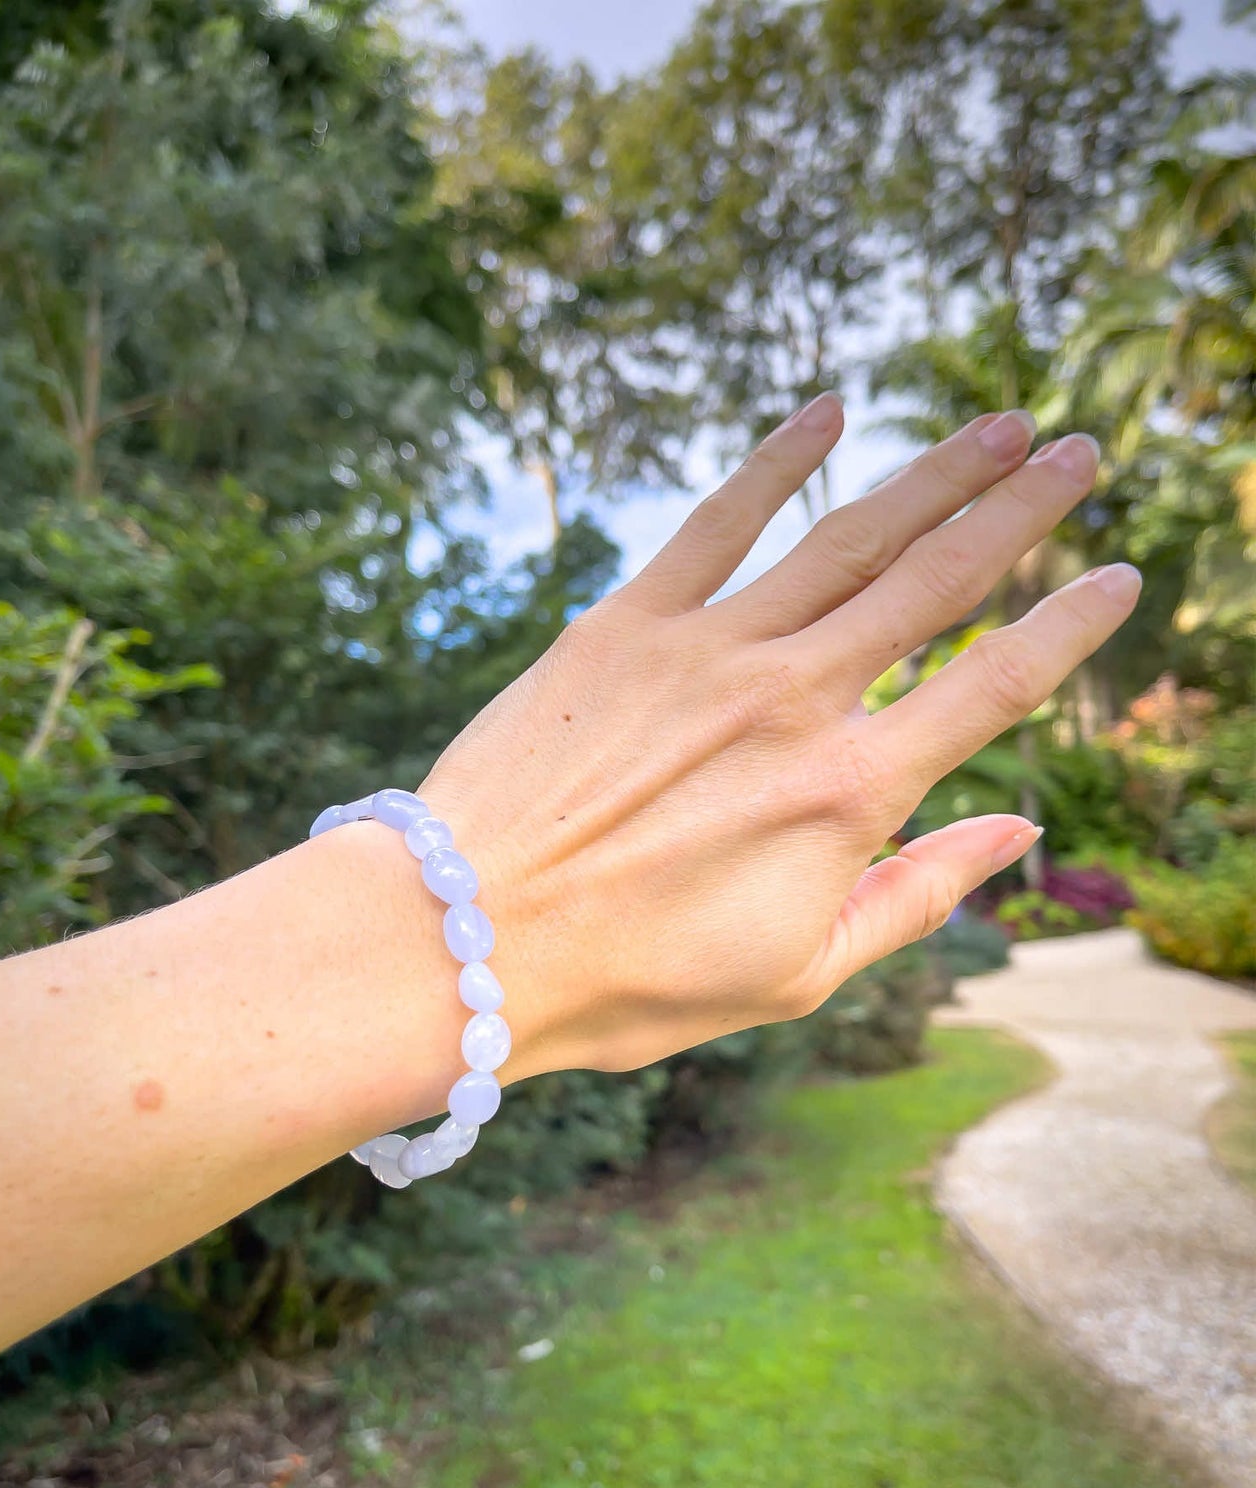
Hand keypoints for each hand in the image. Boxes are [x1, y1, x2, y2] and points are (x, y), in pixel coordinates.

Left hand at [421, 399, 1138, 1078]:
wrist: (469, 941)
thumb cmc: (636, 978)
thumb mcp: (799, 972)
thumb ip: (918, 894)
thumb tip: (1018, 829)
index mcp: (848, 793)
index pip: (993, 686)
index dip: (1070, 626)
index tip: (1117, 576)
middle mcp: (793, 702)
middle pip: (935, 584)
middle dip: (1019, 513)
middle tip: (1078, 453)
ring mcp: (706, 651)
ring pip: (847, 538)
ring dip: (933, 475)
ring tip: (999, 426)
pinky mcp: (623, 624)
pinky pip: (715, 522)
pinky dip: (776, 461)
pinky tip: (830, 408)